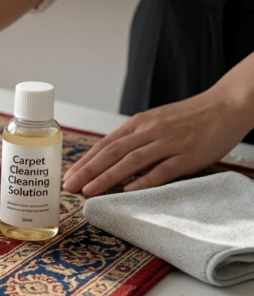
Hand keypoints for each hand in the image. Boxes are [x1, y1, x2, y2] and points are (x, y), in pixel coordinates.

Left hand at [63, 89, 250, 195]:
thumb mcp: (156, 121)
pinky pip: (163, 169)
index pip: (105, 144)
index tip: (69, 175)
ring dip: (107, 177)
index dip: (85, 161)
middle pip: (112, 152)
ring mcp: (169, 143)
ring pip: (131, 161)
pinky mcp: (188, 155)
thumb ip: (135, 137)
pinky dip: (144, 180)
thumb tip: (110, 157)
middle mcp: (150, 131)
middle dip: (88, 171)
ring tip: (89, 191)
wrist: (227, 105)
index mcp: (139, 123)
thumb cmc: (190, 117)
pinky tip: (128, 190)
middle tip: (70, 186)